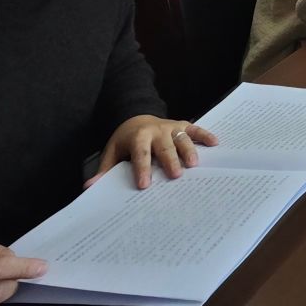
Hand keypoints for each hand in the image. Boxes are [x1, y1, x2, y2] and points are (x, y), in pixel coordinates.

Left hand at [92, 115, 216, 190]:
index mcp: (137, 137)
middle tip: (175, 175)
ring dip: (188, 149)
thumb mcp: (112, 153)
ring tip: (194, 164)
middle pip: (163, 146)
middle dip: (169, 160)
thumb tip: (90, 188)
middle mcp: (156, 130)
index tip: (144, 185)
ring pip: (181, 137)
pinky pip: (195, 129)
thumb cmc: (125, 142)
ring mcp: (171, 127)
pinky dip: (205, 135)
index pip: (139, 153)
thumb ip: (105, 170)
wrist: (136, 117)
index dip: (141, 168)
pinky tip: (215, 143)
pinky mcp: (182, 125)